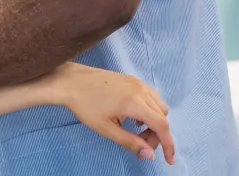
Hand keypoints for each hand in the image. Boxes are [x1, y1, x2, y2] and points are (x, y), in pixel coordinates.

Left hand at [46, 63, 175, 164]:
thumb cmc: (84, 105)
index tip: (168, 160)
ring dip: (154, 121)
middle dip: (157, 135)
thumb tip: (150, 155)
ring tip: (137, 131)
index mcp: (135, 102)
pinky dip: (149, 109)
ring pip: (159, 105)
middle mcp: (141, 90)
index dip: (168, 145)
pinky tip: (134, 117)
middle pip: (162, 116)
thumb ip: (130, 142)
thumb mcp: (106, 128)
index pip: (162, 126)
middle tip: (141, 145)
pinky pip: (150, 96)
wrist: (69, 81)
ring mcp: (137, 82)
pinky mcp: (131, 79)